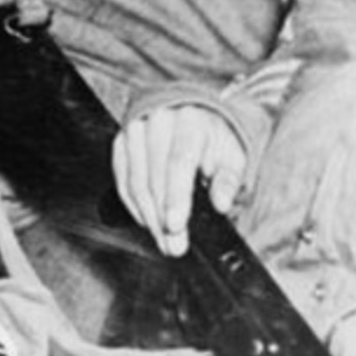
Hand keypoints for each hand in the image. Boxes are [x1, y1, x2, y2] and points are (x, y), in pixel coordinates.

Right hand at [112, 102, 247, 257]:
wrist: (192, 110)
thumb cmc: (214, 135)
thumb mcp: (234, 153)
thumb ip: (229, 179)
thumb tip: (220, 203)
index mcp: (190, 120)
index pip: (178, 161)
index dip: (176, 196)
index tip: (175, 225)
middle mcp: (157, 120)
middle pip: (153, 174)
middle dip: (161, 215)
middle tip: (173, 245)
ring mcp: (134, 129)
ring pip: (134, 179)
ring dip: (147, 215)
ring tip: (162, 240)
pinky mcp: (121, 141)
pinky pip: (121, 177)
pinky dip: (132, 203)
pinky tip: (146, 221)